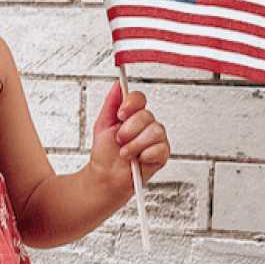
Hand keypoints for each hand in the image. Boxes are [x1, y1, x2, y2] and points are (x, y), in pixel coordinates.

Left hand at [90, 82, 169, 196]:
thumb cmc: (105, 153)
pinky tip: (138, 159)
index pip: (139, 98)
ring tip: (126, 153)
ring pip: (155, 131)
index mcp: (132, 115)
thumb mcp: (102, 125)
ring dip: (135, 144)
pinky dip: (146, 155)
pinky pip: (161, 148)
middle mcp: (146, 124)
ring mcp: (155, 138)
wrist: (106, 177)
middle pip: (146, 115)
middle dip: (128, 130)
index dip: (130, 104)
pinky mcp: (162, 153)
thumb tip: (117, 86)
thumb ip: (110, 104)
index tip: (120, 115)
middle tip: (120, 140)